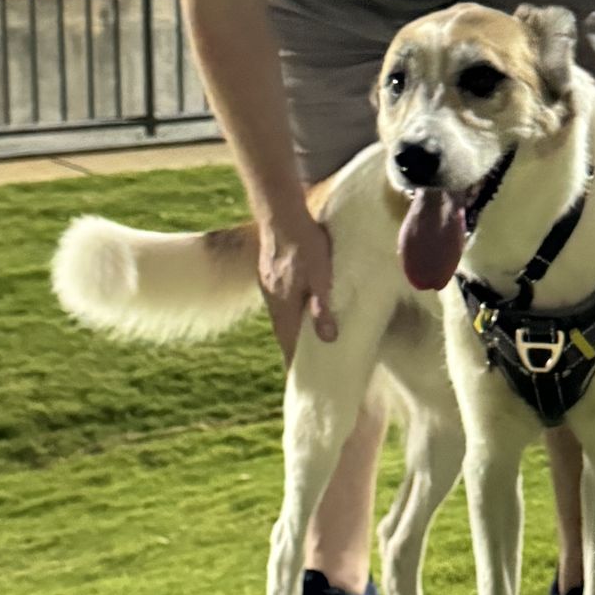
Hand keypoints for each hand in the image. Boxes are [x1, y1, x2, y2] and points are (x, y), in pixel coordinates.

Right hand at [258, 212, 336, 361]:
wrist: (280, 213)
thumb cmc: (305, 243)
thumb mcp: (321, 275)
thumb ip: (322, 306)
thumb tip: (327, 339)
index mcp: (284, 305)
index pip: (288, 342)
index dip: (293, 361)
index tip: (297, 380)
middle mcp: (273, 299)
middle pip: (282, 332)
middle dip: (291, 351)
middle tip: (301, 368)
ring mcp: (268, 286)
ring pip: (280, 316)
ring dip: (290, 332)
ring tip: (301, 344)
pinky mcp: (269, 273)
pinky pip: (279, 302)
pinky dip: (288, 313)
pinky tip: (295, 310)